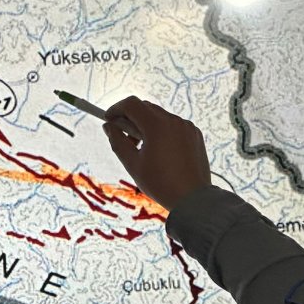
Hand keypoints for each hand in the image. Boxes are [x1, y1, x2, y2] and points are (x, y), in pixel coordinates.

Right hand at [103, 96, 211, 211]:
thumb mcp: (132, 163)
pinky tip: (160, 151)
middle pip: (145, 107)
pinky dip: (162, 131)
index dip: (116, 108)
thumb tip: (108, 126)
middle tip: (123, 136)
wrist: (192, 199)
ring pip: (160, 116)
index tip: (108, 118)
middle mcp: (174, 121)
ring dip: (146, 124)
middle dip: (131, 117)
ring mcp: (187, 126)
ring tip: (142, 147)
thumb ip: (117, 141)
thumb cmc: (160, 183)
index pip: (131, 104)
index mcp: (157, 126)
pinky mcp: (195, 134)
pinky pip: (174, 125)